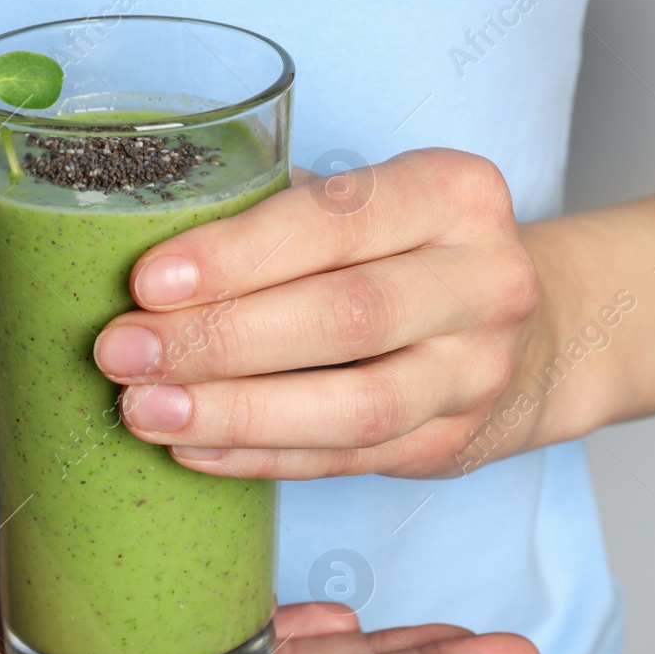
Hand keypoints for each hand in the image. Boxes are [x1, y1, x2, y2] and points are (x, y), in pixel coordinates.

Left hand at [93, 149, 545, 478]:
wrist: (532, 335)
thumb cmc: (411, 251)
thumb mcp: (372, 204)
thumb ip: (281, 216)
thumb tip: (137, 244)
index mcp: (454, 194)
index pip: (337, 220)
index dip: (239, 254)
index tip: (148, 281)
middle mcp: (484, 281)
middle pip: (346, 315)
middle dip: (220, 337)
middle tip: (122, 350)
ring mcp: (476, 372)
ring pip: (354, 405)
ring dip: (236, 412)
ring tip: (144, 411)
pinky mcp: (453, 444)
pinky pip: (347, 460)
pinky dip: (262, 457)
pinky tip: (193, 449)